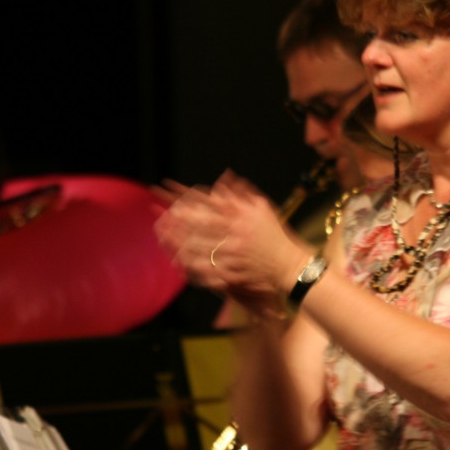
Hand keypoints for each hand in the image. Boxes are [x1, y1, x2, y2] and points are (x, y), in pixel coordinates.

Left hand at [155, 172, 312, 309]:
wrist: (290, 264)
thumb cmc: (276, 235)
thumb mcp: (263, 208)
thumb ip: (241, 194)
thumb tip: (223, 178)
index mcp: (241, 214)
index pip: (208, 200)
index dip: (186, 194)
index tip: (168, 187)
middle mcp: (236, 232)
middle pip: (201, 222)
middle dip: (179, 217)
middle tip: (158, 212)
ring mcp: (234, 253)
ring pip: (201, 245)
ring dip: (180, 240)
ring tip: (162, 234)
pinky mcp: (234, 271)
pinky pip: (209, 268)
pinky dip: (193, 264)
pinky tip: (177, 260)